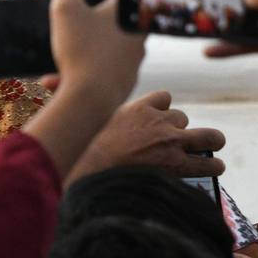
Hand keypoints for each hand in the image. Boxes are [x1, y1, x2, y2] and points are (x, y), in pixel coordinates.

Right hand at [49, 0, 145, 109]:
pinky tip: (52, 78)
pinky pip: (100, 64)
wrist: (94, 99)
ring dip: (74, 41)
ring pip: (101, 40)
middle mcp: (139, 33)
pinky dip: (78, 65)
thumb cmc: (81, 50)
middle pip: (106, 12)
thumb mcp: (65, 8)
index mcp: (130, 12)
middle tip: (58, 15)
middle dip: (77, 12)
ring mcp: (136, 57)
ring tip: (53, 46)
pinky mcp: (127, 77)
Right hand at [67, 90, 225, 182]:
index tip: (159, 121)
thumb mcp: (84, 121)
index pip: (165, 98)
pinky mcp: (180, 164)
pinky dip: (214, 165)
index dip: (164, 111)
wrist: (92, 177)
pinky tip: (215, 168)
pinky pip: (209, 161)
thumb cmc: (83, 154)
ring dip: (207, 145)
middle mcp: (159, 121)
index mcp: (138, 107)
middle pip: (183, 117)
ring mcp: (172, 142)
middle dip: (182, 129)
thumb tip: (43, 80)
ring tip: (208, 154)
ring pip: (206, 136)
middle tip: (180, 143)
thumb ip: (70, 100)